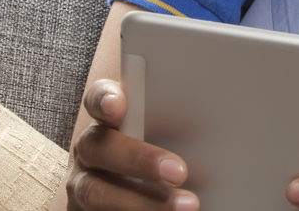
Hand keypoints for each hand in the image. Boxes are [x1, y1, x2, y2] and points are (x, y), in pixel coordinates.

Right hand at [65, 79, 198, 210]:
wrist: (137, 184)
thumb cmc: (161, 142)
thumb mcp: (163, 127)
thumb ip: (171, 116)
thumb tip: (214, 114)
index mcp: (106, 117)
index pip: (96, 98)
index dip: (104, 100)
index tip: (120, 104)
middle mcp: (89, 148)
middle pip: (100, 148)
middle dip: (139, 160)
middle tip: (179, 172)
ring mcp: (84, 183)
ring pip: (98, 194)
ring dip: (144, 202)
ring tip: (189, 205)